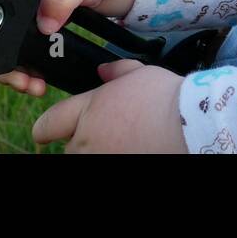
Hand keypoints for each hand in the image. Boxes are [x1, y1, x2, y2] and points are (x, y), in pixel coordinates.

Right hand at [0, 0, 142, 95]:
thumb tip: (44, 26)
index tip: (14, 69)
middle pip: (2, 38)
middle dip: (11, 66)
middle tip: (27, 83)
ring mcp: (34, 12)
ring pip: (19, 47)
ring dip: (24, 68)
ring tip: (36, 86)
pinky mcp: (50, 22)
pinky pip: (38, 47)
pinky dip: (40, 62)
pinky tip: (47, 76)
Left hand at [32, 60, 186, 152]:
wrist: (190, 124)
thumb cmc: (166, 98)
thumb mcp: (139, 73)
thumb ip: (115, 71)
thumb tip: (103, 69)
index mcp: (86, 112)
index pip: (46, 125)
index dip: (47, 127)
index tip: (49, 130)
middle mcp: (85, 141)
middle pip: (67, 146)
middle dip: (81, 138)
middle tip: (107, 130)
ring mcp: (100, 159)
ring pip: (83, 156)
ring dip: (95, 150)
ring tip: (122, 140)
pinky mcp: (114, 167)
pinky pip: (106, 162)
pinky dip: (114, 155)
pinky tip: (133, 147)